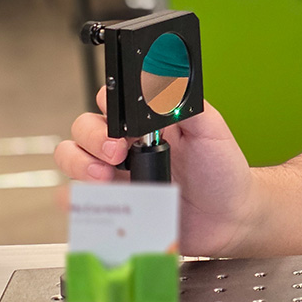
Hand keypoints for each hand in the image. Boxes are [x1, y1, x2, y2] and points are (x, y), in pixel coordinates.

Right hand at [54, 86, 255, 256]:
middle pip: (84, 127)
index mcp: (148, 122)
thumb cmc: (223, 171)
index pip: (111, 101)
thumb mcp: (210, 130)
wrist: (229, 217)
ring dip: (79, 164)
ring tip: (105, 177)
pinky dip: (75, 197)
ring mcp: (117, 174)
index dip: (108, 106)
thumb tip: (164, 84)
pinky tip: (96, 198)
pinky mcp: (114, 203)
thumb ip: (186, 105)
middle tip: (117, 153)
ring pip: (72, 158)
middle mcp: (127, 145)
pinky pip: (77, 198)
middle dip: (92, 137)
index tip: (124, 125)